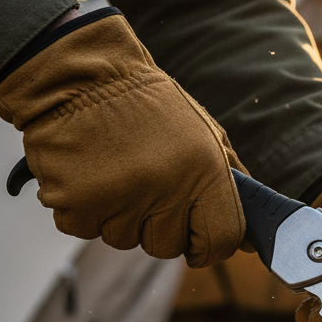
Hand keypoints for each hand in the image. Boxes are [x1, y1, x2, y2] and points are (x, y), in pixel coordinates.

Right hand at [0, 11, 245, 267]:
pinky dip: (83, 209)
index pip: (220, 240)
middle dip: (158, 226)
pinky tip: (88, 173)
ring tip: (114, 170)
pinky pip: (86, 229)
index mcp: (204, 171)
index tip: (198, 238)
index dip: (210, 246)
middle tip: (145, 185)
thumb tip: (248, 239)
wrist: (79, 74)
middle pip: (168, 247)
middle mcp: (164, 189)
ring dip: (119, 216)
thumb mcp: (204, 133)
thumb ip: (229, 185)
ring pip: (124, 240)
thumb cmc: (147, 105)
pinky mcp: (74, 203)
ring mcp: (118, 199)